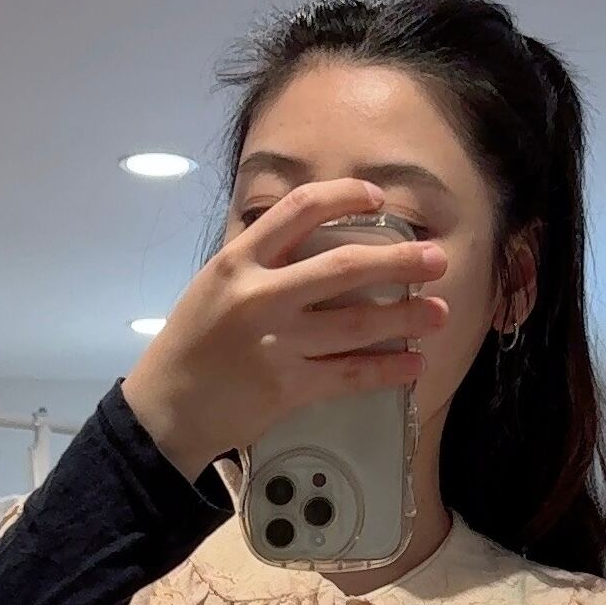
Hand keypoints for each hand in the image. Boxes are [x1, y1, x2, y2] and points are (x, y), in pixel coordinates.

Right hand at [122, 181, 450, 481]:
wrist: (167, 407)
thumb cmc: (193, 343)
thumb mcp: (216, 284)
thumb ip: (261, 261)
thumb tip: (317, 242)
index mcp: (240, 260)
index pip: (299, 209)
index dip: (345, 197)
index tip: (378, 198)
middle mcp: (260, 296)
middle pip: (343, 267)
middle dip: (399, 261)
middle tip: (436, 259)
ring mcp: (276, 343)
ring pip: (355, 323)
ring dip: (405, 317)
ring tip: (439, 312)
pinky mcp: (287, 387)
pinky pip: (349, 374)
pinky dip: (386, 369)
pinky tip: (412, 363)